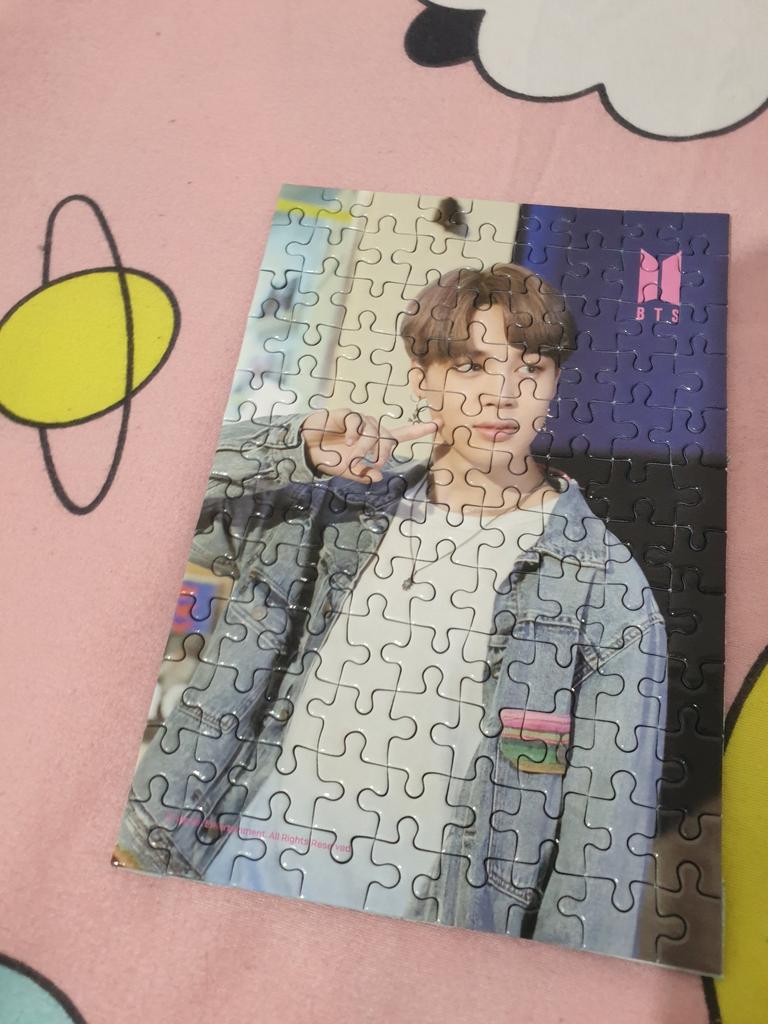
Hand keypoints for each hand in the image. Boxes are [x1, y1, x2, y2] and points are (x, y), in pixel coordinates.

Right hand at [300, 408, 436, 482]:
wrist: (307, 448)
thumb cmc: (331, 458)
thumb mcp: (348, 471)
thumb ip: (363, 474)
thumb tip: (380, 476)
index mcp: (376, 441)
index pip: (403, 433)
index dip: (420, 429)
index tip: (438, 424)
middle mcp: (371, 428)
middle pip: (388, 437)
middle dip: (382, 452)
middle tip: (372, 464)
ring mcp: (359, 421)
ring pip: (373, 430)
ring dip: (366, 446)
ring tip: (355, 457)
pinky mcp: (346, 415)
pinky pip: (357, 422)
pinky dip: (355, 433)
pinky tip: (348, 442)